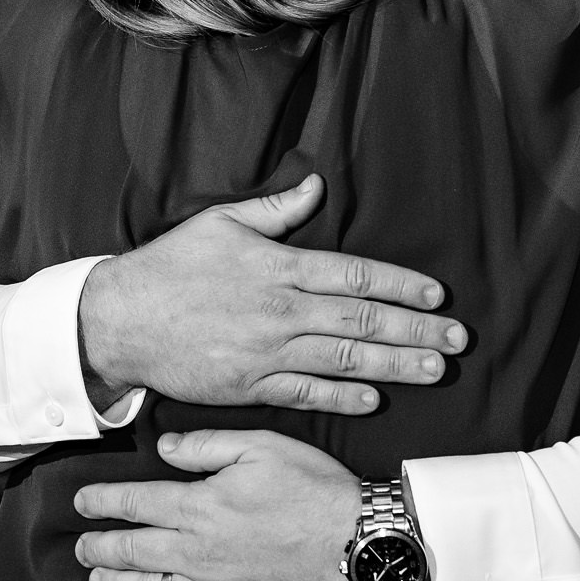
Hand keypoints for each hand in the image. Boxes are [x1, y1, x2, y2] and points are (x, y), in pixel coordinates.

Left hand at [74, 429, 359, 580]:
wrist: (360, 546)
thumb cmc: (315, 490)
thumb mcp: (263, 446)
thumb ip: (208, 445)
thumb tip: (166, 448)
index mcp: (201, 505)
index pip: (136, 502)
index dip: (103, 501)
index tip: (81, 501)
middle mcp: (198, 550)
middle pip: (132, 549)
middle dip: (98, 545)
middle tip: (79, 545)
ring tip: (94, 578)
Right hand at [78, 174, 466, 414]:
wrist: (121, 319)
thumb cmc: (170, 266)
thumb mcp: (220, 223)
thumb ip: (274, 210)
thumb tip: (316, 184)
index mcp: (278, 267)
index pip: (355, 275)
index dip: (402, 285)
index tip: (438, 295)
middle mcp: (280, 310)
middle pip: (362, 319)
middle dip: (416, 329)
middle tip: (458, 339)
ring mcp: (267, 351)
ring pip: (345, 358)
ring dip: (395, 364)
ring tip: (435, 369)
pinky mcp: (250, 385)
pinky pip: (307, 392)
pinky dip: (344, 395)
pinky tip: (377, 395)